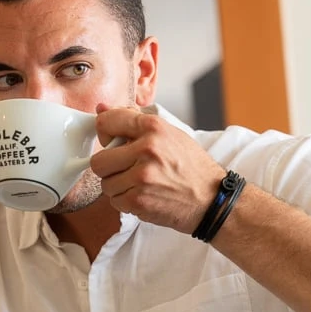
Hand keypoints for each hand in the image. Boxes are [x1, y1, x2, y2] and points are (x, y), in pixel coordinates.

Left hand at [91, 104, 225, 233]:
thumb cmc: (191, 166)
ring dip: (118, 186)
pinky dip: (125, 201)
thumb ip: (134, 121)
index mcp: (153, 127)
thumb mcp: (169, 134)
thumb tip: (100, 109)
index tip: (112, 142)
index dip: (105, 134)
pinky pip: (114, 201)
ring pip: (106, 184)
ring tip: (140, 184)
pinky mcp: (139, 200)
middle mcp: (147, 149)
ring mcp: (142, 176)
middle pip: (98, 161)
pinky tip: (144, 195)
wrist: (212, 199)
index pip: (106, 122)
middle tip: (126, 169)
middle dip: (109, 167)